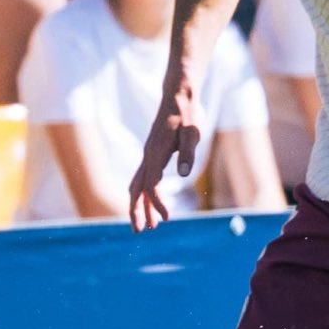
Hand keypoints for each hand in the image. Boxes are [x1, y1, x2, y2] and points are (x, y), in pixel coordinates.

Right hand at [127, 86, 200, 231]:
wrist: (179, 96)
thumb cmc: (188, 114)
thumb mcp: (192, 133)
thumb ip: (187, 153)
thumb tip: (183, 174)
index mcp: (155, 153)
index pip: (151, 185)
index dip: (156, 203)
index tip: (166, 218)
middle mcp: (148, 155)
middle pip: (137, 189)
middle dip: (136, 211)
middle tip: (140, 231)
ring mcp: (148, 155)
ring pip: (138, 185)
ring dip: (140, 206)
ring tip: (147, 226)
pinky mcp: (152, 154)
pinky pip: (144, 178)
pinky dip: (144, 194)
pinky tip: (150, 204)